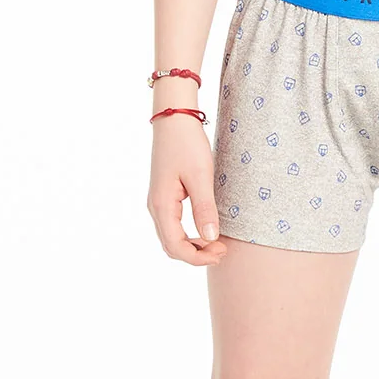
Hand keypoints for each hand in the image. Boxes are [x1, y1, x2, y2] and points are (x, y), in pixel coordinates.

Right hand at [148, 115, 227, 265]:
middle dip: (196, 255)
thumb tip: (211, 239)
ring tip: (217, 243)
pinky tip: (206, 229)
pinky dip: (189, 234)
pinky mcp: (165, 196)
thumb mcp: (200, 176)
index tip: (221, 252)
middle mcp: (155, 207)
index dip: (198, 257)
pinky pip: (173, 225)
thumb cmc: (187, 145)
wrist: (174, 120)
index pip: (175, 246)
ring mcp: (159, 202)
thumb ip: (204, 209)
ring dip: (193, 246)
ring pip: (171, 237)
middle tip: (222, 251)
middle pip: (171, 246)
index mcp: (161, 205)